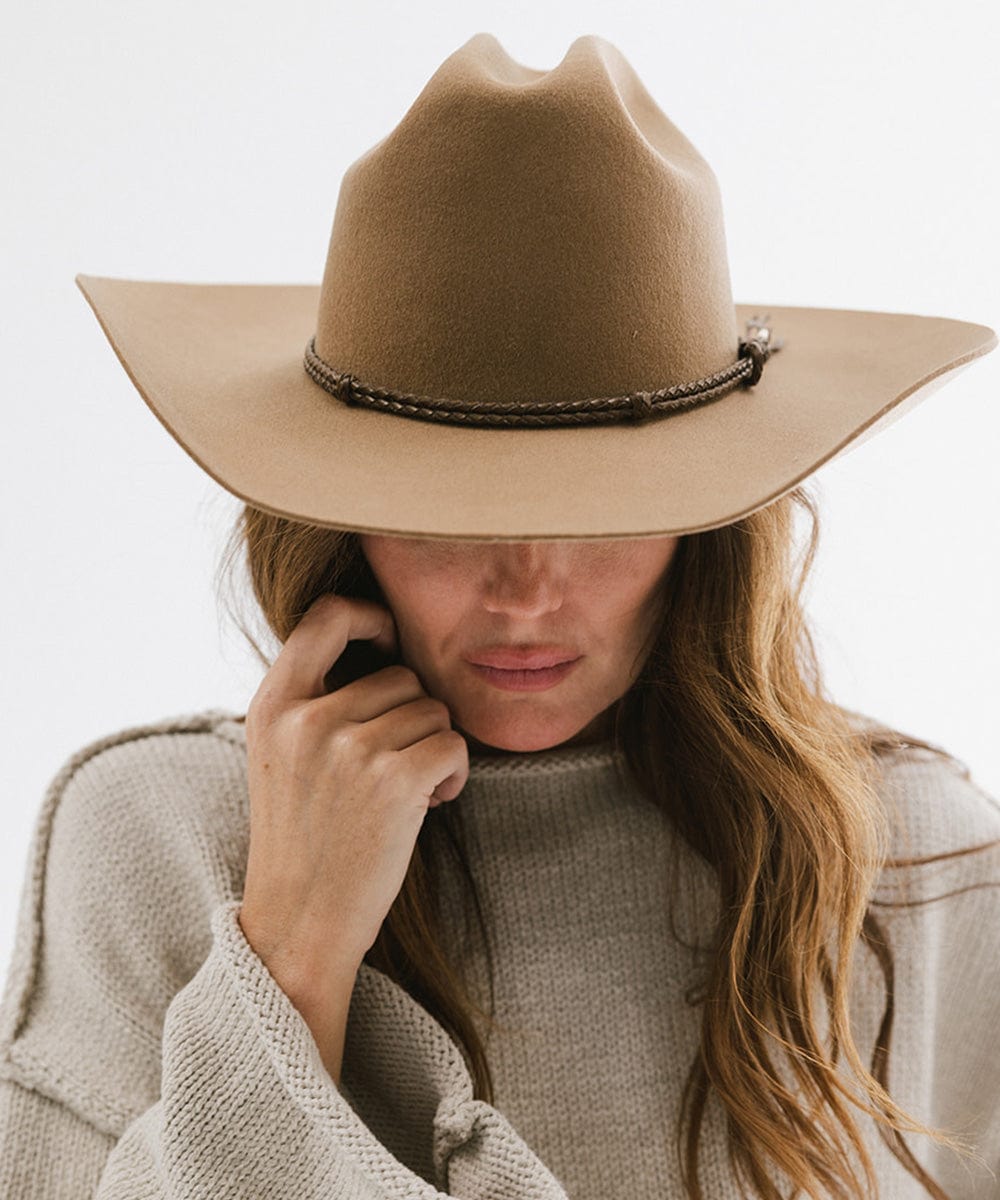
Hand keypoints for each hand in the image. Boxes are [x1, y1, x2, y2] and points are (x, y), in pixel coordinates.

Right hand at [238, 592, 468, 999]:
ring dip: (433, 749)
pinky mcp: (394, 781)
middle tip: (392, 768)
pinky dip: (453, 775)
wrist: (301, 922)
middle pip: (401, 675)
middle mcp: (307, 718)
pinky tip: (428, 805)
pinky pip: (454, 745)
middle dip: (412, 717)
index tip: (389, 641)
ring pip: (432, 711)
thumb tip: (388, 647)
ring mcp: (350, 748)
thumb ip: (315, 698)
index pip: (327, 615)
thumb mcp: (280, 753)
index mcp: (273, 704)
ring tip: (402, 794)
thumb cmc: (303, 836)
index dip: (370, 617)